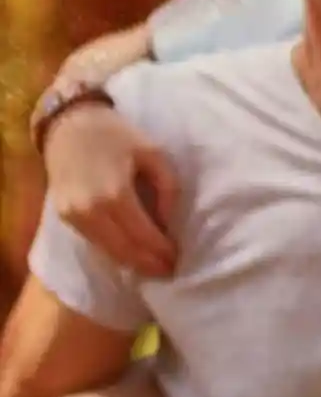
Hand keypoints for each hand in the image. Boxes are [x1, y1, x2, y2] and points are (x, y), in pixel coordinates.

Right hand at [43, 103, 179, 277]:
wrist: (69, 125)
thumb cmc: (117, 135)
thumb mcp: (154, 154)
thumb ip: (168, 190)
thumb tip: (169, 223)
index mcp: (114, 195)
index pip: (143, 236)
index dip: (162, 252)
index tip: (179, 260)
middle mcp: (89, 211)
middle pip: (124, 251)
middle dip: (149, 264)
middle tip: (171, 271)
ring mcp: (73, 217)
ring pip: (107, 252)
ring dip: (132, 263)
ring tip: (155, 268)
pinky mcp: (64, 217)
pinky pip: (94, 242)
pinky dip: (115, 253)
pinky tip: (132, 255)